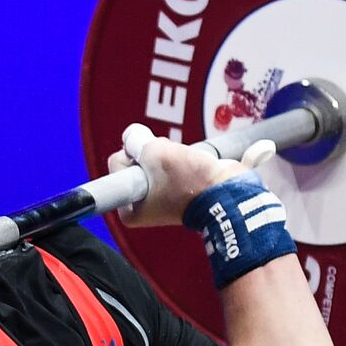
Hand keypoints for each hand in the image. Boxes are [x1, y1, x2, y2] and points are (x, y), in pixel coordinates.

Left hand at [105, 127, 266, 227]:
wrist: (228, 192)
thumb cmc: (192, 183)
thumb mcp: (155, 153)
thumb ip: (136, 140)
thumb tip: (130, 135)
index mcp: (130, 210)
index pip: (117, 162)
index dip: (135, 153)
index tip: (154, 162)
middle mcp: (143, 206)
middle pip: (136, 160)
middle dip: (153, 154)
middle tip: (172, 164)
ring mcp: (161, 197)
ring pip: (153, 159)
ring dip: (168, 154)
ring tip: (184, 164)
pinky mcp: (177, 188)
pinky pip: (169, 162)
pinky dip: (178, 157)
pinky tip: (189, 162)